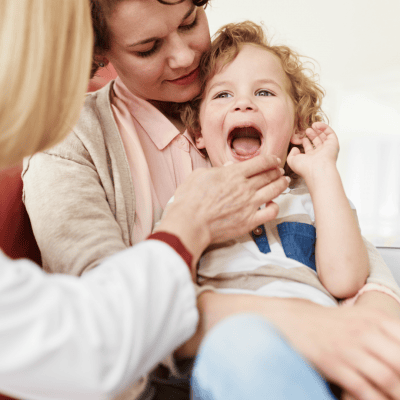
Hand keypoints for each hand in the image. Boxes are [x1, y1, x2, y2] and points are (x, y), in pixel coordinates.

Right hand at [156, 154, 288, 268]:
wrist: (190, 223)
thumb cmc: (190, 199)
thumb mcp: (200, 175)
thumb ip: (217, 169)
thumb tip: (229, 165)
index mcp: (233, 174)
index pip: (261, 162)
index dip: (271, 160)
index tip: (274, 161)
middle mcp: (245, 187)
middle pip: (269, 175)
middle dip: (277, 171)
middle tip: (280, 171)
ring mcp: (249, 204)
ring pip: (274, 190)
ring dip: (282, 184)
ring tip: (284, 182)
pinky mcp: (249, 221)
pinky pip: (271, 212)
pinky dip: (275, 207)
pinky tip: (273, 205)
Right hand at [282, 303, 399, 399]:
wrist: (297, 320)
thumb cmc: (335, 324)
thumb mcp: (364, 318)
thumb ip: (389, 333)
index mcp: (374, 318)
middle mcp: (363, 331)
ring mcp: (347, 348)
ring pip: (387, 379)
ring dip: (396, 395)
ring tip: (396, 398)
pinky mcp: (333, 364)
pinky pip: (363, 389)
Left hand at [287, 122, 338, 179]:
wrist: (317, 169)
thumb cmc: (305, 167)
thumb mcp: (292, 161)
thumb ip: (291, 154)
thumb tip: (295, 149)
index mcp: (311, 159)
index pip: (309, 149)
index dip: (306, 143)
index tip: (302, 138)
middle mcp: (320, 154)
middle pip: (317, 142)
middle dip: (312, 135)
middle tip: (307, 130)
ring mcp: (327, 149)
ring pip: (324, 137)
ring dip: (319, 130)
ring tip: (313, 125)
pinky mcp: (333, 144)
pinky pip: (330, 133)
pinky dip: (324, 127)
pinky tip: (317, 125)